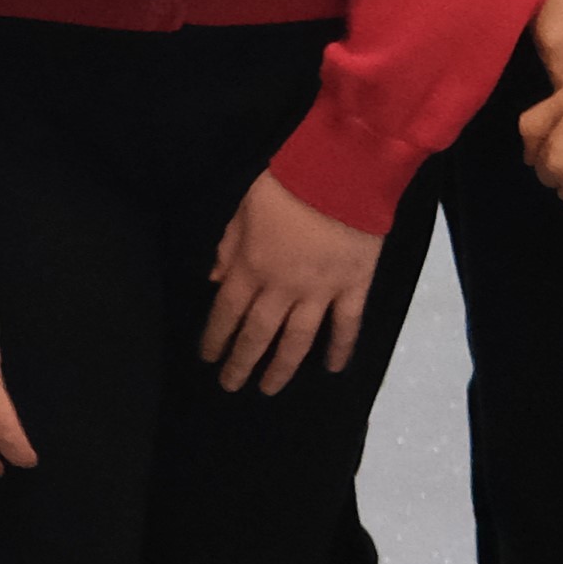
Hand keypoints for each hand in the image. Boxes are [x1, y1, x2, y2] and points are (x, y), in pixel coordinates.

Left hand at [199, 173, 380, 394]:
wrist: (341, 175)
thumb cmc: (287, 185)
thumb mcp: (243, 209)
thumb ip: (228, 247)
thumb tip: (214, 280)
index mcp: (251, 267)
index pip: (227, 312)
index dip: (216, 338)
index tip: (208, 359)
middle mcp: (283, 288)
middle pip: (258, 334)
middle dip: (241, 362)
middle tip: (231, 386)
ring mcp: (321, 292)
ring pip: (298, 340)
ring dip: (282, 367)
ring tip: (269, 388)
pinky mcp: (354, 288)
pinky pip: (347, 325)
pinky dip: (341, 348)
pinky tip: (334, 369)